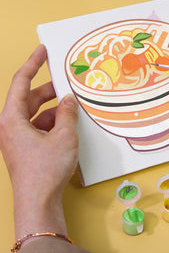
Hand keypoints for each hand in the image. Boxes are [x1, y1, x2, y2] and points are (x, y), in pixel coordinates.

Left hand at [0, 45, 78, 239]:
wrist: (38, 201)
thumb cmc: (45, 170)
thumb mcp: (63, 136)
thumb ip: (67, 113)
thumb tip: (69, 100)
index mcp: (12, 119)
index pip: (21, 82)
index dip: (33, 64)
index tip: (42, 51)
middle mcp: (11, 126)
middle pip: (30, 98)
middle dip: (49, 90)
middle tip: (66, 83)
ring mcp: (18, 137)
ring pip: (36, 113)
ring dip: (54, 109)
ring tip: (72, 107)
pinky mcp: (27, 147)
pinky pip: (40, 126)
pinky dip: (54, 122)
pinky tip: (68, 124)